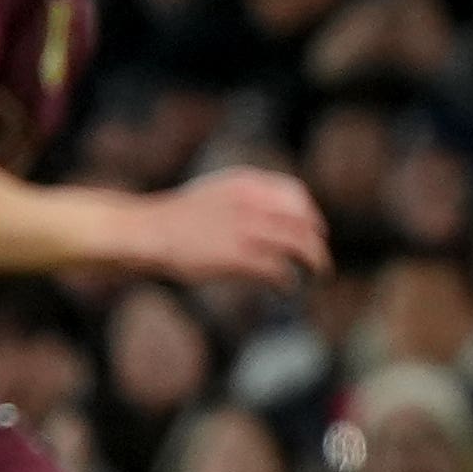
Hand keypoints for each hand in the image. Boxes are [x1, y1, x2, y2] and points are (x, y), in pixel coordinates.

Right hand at [146, 169, 331, 285]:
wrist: (151, 230)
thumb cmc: (181, 217)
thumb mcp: (218, 192)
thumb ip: (247, 198)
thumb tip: (275, 215)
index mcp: (247, 184)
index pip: (296, 193)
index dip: (311, 213)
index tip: (316, 229)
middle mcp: (252, 203)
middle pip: (303, 221)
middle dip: (318, 243)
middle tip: (321, 261)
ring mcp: (247, 230)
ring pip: (299, 244)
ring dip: (314, 261)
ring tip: (317, 275)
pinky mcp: (239, 257)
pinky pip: (278, 269)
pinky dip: (287, 279)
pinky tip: (285, 287)